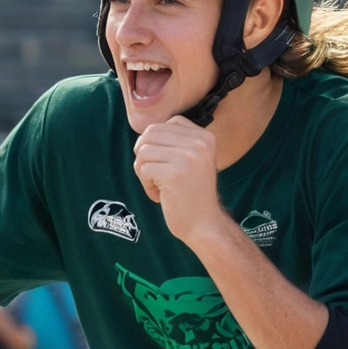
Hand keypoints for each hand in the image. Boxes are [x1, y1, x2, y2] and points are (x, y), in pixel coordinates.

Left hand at [132, 116, 225, 243]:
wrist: (204, 224)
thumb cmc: (192, 193)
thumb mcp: (192, 159)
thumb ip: (174, 142)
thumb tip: (143, 132)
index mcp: (205, 136)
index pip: (165, 124)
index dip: (156, 143)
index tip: (165, 163)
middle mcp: (199, 143)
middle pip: (150, 134)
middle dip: (145, 155)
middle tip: (155, 174)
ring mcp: (188, 157)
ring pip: (143, 151)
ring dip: (144, 171)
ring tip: (159, 185)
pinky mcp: (174, 174)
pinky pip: (142, 169)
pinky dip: (146, 185)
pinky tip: (160, 196)